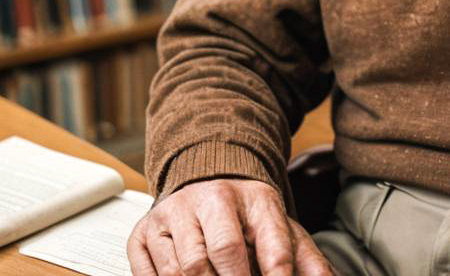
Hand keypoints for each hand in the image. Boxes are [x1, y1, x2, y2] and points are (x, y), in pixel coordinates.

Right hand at [127, 178, 332, 275]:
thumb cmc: (245, 219)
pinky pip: (149, 274)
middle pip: (223, 253)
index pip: (271, 237)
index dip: (277, 269)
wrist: (203, 182)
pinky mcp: (144, 232)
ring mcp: (174, 213)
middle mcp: (213, 198)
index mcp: (256, 198)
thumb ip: (305, 260)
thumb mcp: (279, 230)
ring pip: (185, 269)